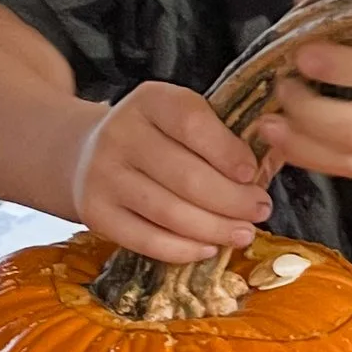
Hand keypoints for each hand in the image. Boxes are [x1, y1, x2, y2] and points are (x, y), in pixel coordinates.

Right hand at [71, 81, 268, 259]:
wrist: (82, 152)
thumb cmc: (154, 138)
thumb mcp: (179, 118)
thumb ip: (218, 135)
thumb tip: (268, 167)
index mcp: (149, 101)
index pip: (192, 123)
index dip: (228, 152)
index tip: (253, 173)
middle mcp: (120, 133)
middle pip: (186, 176)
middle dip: (233, 200)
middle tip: (260, 210)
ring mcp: (102, 175)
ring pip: (170, 213)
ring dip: (215, 229)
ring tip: (243, 233)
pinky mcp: (95, 212)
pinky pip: (147, 240)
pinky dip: (184, 250)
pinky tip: (209, 248)